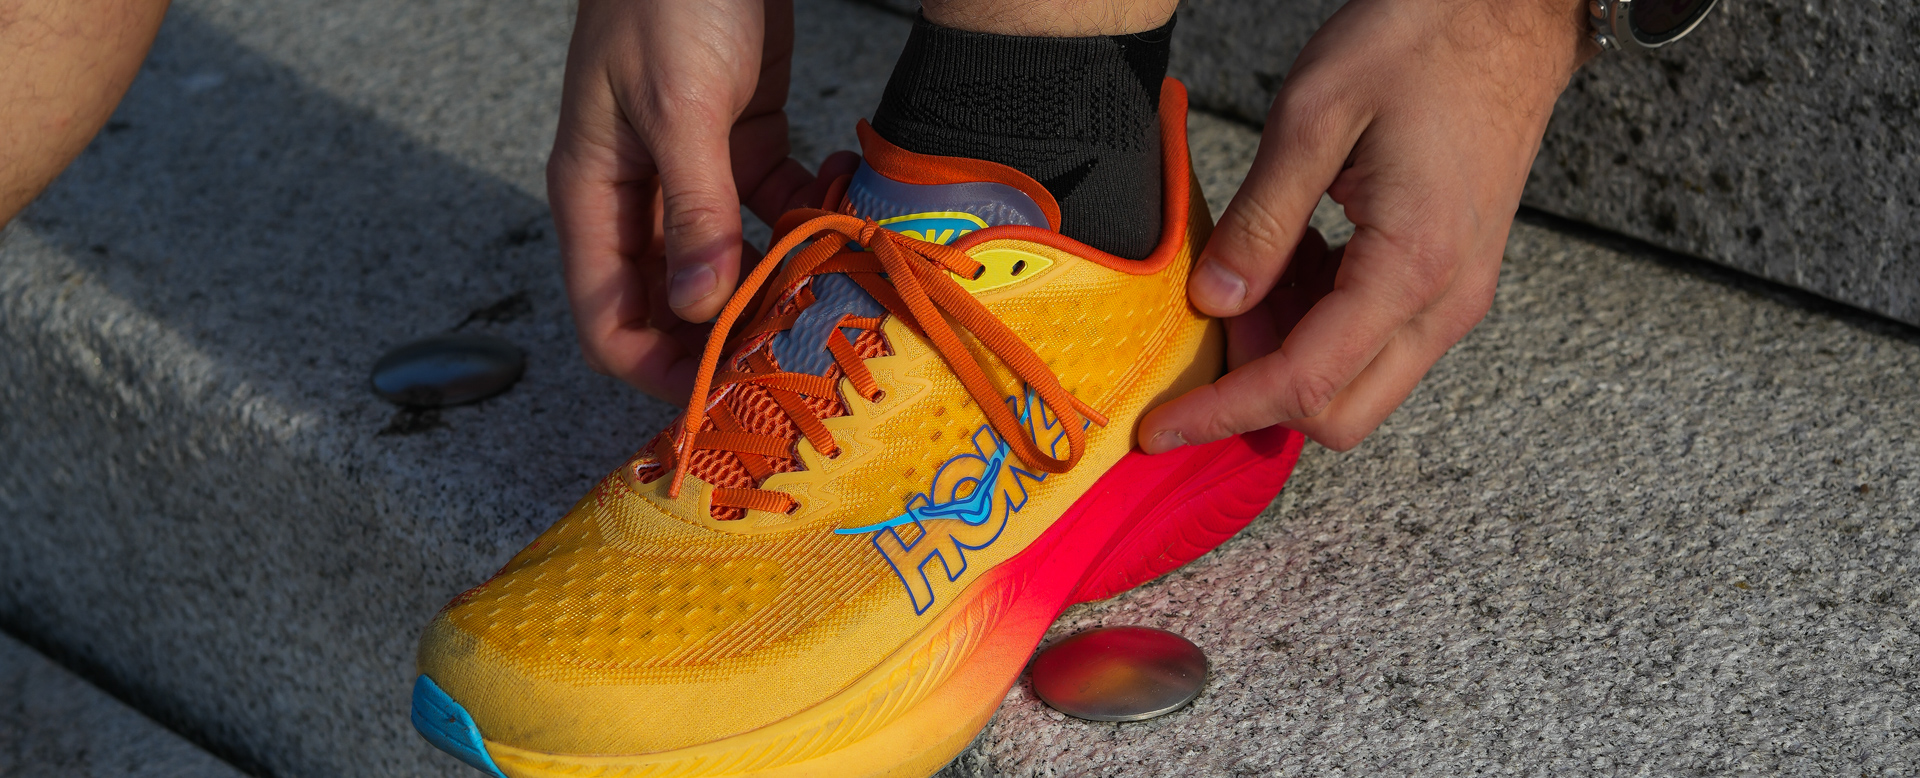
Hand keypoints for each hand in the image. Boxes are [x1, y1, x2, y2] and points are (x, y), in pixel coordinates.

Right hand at [548, 0, 855, 402]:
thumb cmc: (667, 0)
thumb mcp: (679, 107)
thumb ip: (695, 208)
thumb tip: (699, 306)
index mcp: (595, 196)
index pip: (609, 320)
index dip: (658, 368)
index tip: (724, 390)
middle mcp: (639, 197)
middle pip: (674, 305)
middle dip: (728, 337)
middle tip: (794, 357)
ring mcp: (693, 176)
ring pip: (730, 264)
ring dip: (776, 284)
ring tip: (829, 297)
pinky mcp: (743, 147)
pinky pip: (774, 211)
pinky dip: (807, 221)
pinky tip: (842, 214)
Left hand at [1141, 0, 1594, 451]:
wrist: (1509, 14)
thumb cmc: (1418, 45)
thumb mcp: (1315, 117)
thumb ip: (1261, 222)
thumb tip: (1213, 304)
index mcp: (1412, 266)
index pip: (1305, 383)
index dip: (1222, 412)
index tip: (1158, 429)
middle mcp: (1447, 302)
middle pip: (1341, 416)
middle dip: (1260, 392)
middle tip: (1212, 321)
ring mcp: (1457, 296)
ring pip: (1358, 385)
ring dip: (1289, 357)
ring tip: (1251, 274)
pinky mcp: (1452, 280)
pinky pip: (1376, 343)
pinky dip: (1319, 328)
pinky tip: (1291, 261)